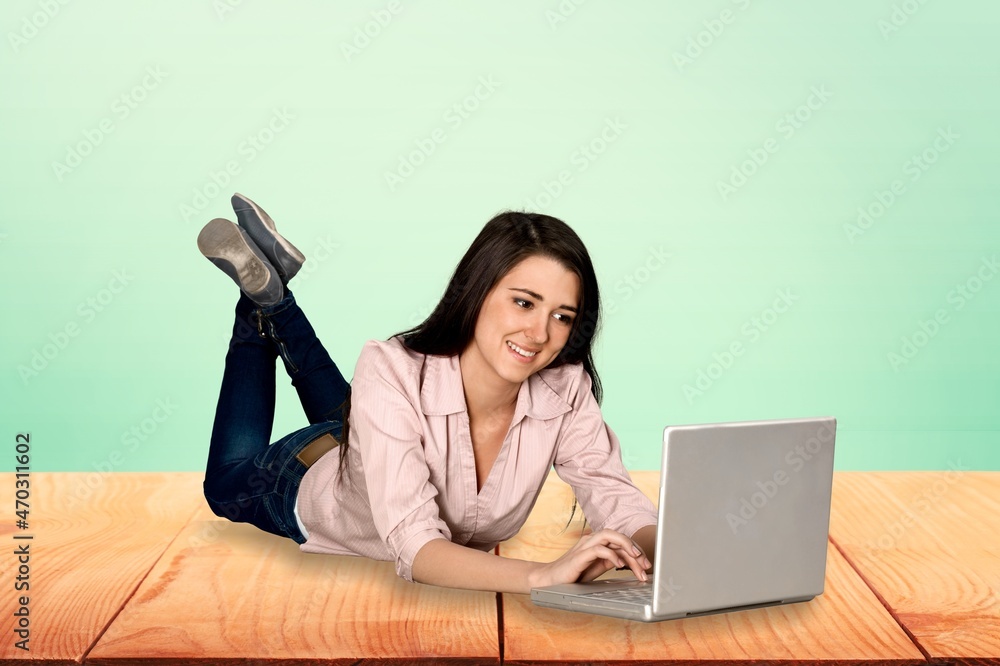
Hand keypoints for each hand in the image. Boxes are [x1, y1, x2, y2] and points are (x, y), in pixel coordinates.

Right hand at [528, 529, 651, 588]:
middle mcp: (590, 541)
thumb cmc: (572, 574)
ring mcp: (584, 546)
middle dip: (634, 548)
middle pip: (617, 535)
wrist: (548, 580)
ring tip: (637, 559)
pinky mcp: (578, 556)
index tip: (646, 565)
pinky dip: (611, 555)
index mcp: (596, 543)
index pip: (619, 540)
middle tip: (646, 564)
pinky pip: (597, 549)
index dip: (635, 550)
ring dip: (626, 546)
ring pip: (609, 536)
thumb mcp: (595, 568)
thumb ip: (609, 561)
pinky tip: (619, 566)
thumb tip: (630, 562)